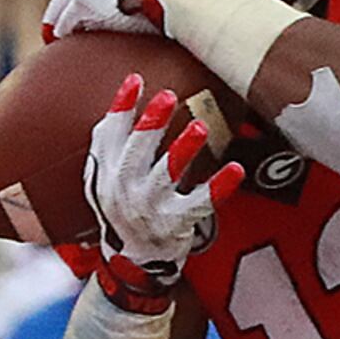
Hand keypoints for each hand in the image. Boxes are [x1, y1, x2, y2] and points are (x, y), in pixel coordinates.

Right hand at [82, 73, 238, 308]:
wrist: (131, 259)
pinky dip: (218, 187)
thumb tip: (125, 95)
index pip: (108, 135)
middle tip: (169, 96)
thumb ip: (110, 142)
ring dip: (182, 151)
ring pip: (166, 176)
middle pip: (136, 152)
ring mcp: (150, 208)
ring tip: (200, 128)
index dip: (122, 107)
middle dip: (151, 123)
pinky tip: (235, 168)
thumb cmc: (123, 207)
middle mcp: (124, 189)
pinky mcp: (175, 223)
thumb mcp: (104, 177)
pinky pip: (199, 204)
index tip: (136, 79)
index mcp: (106, 172)